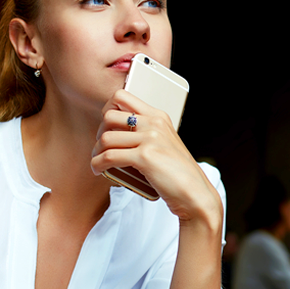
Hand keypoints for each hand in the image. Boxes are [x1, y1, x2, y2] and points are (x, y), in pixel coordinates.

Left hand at [90, 89, 222, 227]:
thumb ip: (146, 133)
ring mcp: (150, 139)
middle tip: (102, 147)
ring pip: (106, 138)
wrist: (194, 192)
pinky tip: (98, 170)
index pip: (121, 96)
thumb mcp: (165, 143)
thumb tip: (116, 133)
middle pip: (109, 116)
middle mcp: (154, 123)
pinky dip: (98, 164)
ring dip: (96, 152)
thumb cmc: (177, 173)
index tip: (106, 127)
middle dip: (99, 132)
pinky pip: (109, 157)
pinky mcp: (145, 157)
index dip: (106, 110)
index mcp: (158, 116)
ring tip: (98, 161)